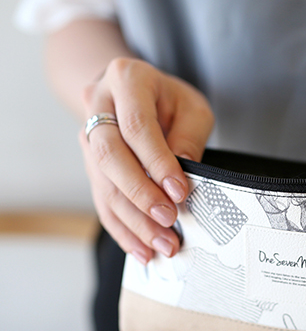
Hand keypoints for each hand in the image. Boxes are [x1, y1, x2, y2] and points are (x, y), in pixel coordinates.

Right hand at [80, 57, 213, 263]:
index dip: (158, 162)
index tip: (180, 191)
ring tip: (162, 245)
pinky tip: (141, 250)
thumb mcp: (192, 107)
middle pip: (110, 156)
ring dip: (134, 220)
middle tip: (169, 220)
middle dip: (141, 194)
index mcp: (125, 79)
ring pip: (103, 184)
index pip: (137, 127)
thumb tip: (182, 179)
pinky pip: (102, 201)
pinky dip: (123, 229)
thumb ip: (189, 137)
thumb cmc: (170, 100)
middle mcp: (98, 105)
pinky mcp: (91, 166)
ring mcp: (88, 136)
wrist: (133, 92)